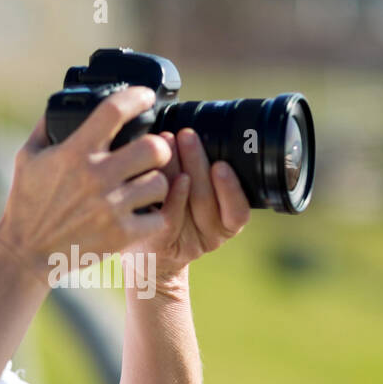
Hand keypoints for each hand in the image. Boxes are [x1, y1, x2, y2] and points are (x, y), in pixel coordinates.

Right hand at [0, 86, 174, 281]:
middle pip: (153, 147)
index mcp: (74, 153)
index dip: (136, 97)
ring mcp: (111, 207)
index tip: (145, 97)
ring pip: (160, 183)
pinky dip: (156, 214)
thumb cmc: (27, 202)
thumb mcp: (27, 157)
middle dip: (159, 146)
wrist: (25, 252)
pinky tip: (145, 211)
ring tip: (147, 184)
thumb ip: (46, 126)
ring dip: (157, 181)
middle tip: (154, 152)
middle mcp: (96, 177)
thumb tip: (63, 101)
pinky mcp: (121, 234)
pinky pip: (159, 217)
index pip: (113, 111)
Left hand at [132, 128, 250, 281]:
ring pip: (190, 206)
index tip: (222, 164)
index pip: (239, 212)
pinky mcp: (163, 245)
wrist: (144, 251)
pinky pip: (170, 220)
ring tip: (169, 142)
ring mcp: (187, 242)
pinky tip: (163, 178)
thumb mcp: (188, 193)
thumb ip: (195, 170)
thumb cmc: (168, 211)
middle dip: (198, 163)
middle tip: (188, 135)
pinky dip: (170, 196)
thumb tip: (192, 132)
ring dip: (181, 170)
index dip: (232, 190)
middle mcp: (211, 234)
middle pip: (209, 199)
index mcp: (225, 221)